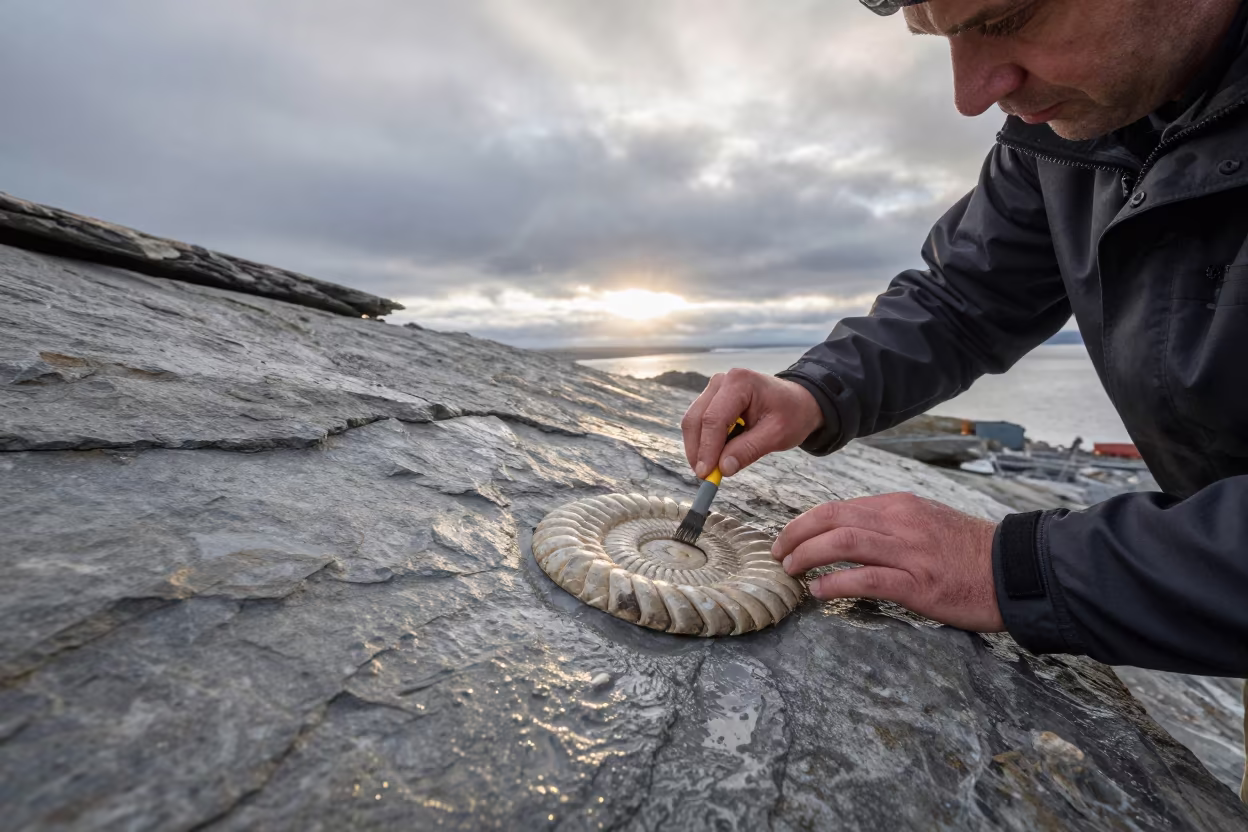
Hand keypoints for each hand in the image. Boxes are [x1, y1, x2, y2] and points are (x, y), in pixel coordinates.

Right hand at [680, 368, 823, 478]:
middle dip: (698, 451)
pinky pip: (699, 423)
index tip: (706, 474)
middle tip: (705, 477)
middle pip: (696, 419)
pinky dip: (703, 443)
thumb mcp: (777, 435)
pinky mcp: (711, 400)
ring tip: (712, 470)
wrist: (798, 402)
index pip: (714, 419)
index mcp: (740, 383)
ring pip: (693, 422)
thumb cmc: (792, 414)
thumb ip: (749, 450)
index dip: (707, 449)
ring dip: (698, 448)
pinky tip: (715, 457)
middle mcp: (721, 381)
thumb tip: (722, 469)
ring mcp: (714, 389)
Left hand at [772, 493, 1003, 631]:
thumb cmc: (970, 552)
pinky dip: (834, 583)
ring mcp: (909, 553)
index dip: (806, 522)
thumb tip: (848, 534)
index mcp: (900, 506)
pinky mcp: (918, 584)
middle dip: (796, 535)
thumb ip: (890, 525)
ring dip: (807, 556)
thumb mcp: (927, 523)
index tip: (788, 537)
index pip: (839, 507)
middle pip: (832, 520)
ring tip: (790, 570)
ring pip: (842, 543)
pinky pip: (865, 579)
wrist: (1016, 571)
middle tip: (778, 553)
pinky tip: (818, 590)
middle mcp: (901, 522)